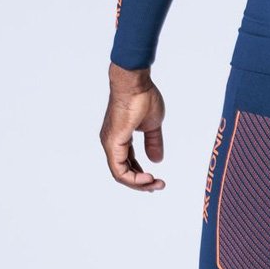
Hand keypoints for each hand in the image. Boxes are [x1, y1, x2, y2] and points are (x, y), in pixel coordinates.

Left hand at [99, 63, 165, 191]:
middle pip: (123, 172)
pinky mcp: (113, 143)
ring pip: (120, 174)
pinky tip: (147, 179)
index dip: (141, 175)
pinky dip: (133, 178)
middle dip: (142, 183)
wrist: (135, 83)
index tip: (156, 178)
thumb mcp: (152, 125)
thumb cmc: (143, 97)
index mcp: (119, 138)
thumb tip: (156, 160)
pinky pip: (119, 170)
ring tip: (155, 183)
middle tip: (159, 185)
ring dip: (139, 183)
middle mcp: (111, 143)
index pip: (128, 164)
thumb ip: (153, 142)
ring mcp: (110, 144)